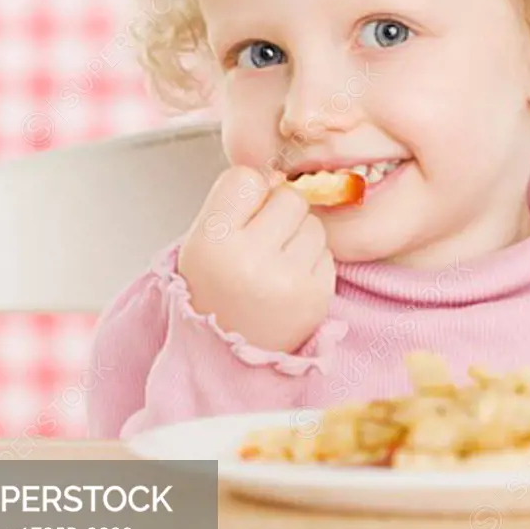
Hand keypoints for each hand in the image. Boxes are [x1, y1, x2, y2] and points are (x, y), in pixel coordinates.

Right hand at [178, 165, 335, 353]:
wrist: (226, 355)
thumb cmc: (215, 291)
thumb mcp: (203, 242)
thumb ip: (237, 202)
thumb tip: (284, 173)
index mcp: (212, 241)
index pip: (246, 178)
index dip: (247, 194)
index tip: (240, 217)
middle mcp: (250, 260)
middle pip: (289, 197)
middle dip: (279, 214)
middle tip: (260, 243)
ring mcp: (288, 280)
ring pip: (314, 224)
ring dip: (299, 238)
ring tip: (273, 266)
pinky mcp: (316, 297)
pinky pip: (327, 253)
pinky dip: (311, 263)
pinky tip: (288, 283)